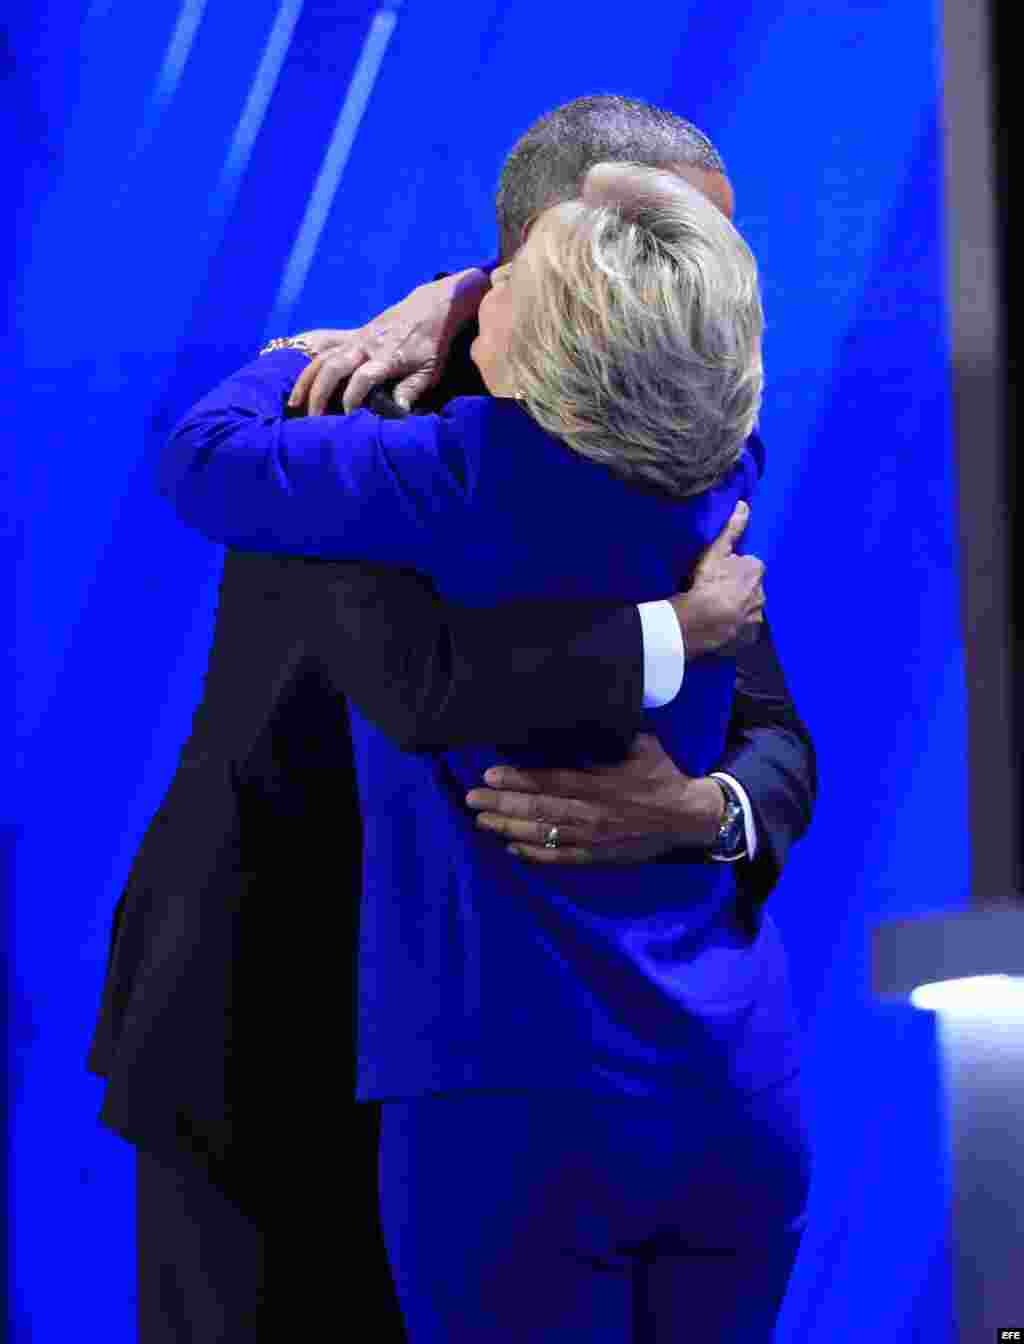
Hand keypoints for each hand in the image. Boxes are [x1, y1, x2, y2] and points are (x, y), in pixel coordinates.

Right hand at [287, 268, 490, 416]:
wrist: (430, 307)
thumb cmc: (432, 344)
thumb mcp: (430, 371)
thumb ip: (411, 391)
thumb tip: (397, 412)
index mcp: (387, 357)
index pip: (363, 378)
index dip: (353, 397)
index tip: (347, 417)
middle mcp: (367, 346)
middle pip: (333, 366)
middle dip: (319, 393)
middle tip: (312, 418)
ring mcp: (356, 339)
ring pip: (323, 357)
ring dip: (306, 380)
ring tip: (294, 403)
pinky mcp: (352, 335)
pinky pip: (323, 347)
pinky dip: (307, 362)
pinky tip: (297, 378)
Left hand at [464, 733, 724, 864]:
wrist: (687, 817)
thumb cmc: (660, 773)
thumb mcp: (637, 744)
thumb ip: (604, 737)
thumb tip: (576, 718)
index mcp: (597, 783)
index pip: (548, 780)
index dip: (516, 778)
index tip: (489, 774)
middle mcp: (589, 812)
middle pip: (536, 808)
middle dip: (500, 803)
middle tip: (471, 799)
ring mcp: (591, 838)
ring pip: (541, 834)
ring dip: (508, 828)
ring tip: (482, 821)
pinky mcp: (597, 856)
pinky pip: (559, 858)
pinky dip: (534, 855)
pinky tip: (512, 849)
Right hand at [670, 501, 765, 657]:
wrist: (702, 619)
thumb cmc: (708, 581)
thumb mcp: (717, 550)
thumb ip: (733, 528)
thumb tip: (745, 503)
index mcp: (757, 570)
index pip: (749, 565)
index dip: (733, 568)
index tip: (719, 573)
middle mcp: (763, 592)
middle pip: (751, 586)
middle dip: (739, 587)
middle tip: (716, 590)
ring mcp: (757, 615)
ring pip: (749, 607)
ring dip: (738, 607)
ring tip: (716, 609)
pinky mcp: (749, 634)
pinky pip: (744, 627)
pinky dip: (736, 625)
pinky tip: (721, 624)